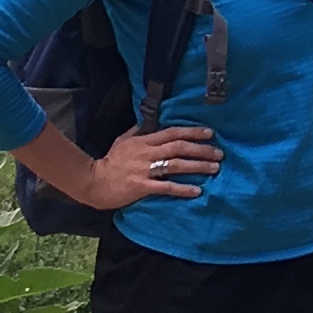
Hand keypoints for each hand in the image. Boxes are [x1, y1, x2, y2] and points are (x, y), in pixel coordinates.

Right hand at [83, 122, 218, 210]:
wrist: (93, 182)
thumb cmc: (109, 162)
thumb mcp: (122, 140)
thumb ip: (138, 131)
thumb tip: (150, 122)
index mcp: (143, 141)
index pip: (172, 133)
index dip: (192, 132)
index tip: (210, 133)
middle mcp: (146, 153)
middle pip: (179, 148)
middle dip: (201, 149)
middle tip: (219, 153)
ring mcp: (144, 170)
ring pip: (176, 165)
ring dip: (197, 166)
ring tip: (214, 168)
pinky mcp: (142, 187)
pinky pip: (166, 187)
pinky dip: (182, 188)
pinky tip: (197, 191)